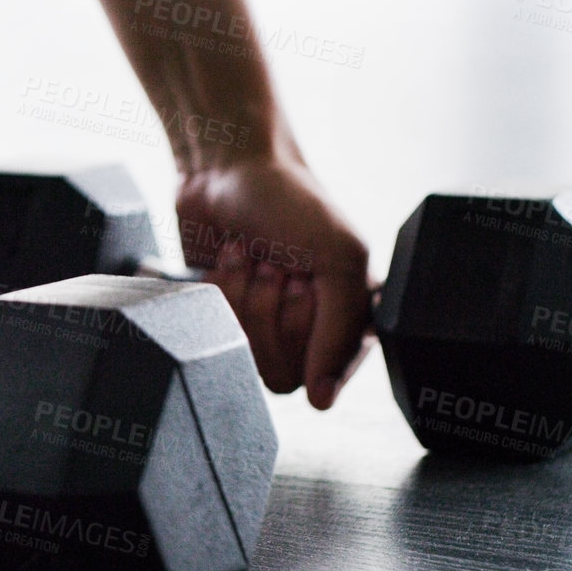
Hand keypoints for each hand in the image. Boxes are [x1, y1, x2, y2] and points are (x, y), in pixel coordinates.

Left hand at [175, 154, 372, 408]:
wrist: (226, 170)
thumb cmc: (290, 202)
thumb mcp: (337, 258)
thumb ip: (340, 332)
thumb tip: (322, 400)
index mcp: (353, 315)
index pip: (332, 373)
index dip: (311, 333)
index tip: (304, 287)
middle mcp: (311, 326)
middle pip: (286, 371)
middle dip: (275, 308)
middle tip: (278, 263)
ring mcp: (265, 323)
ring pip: (250, 356)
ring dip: (247, 297)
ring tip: (253, 256)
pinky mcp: (226, 314)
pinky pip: (218, 334)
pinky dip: (221, 290)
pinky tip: (230, 258)